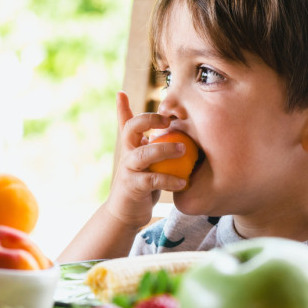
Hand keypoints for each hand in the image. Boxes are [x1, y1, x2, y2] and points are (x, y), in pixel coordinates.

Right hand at [104, 92, 188, 228]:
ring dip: (165, 149)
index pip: (127, 121)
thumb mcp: (145, 161)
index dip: (123, 107)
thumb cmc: (141, 182)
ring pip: (144, 153)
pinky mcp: (134, 186)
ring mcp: (129, 170)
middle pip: (131, 128)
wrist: (126, 213)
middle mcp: (127, 154)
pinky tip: (184, 182)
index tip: (126, 95)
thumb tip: (172, 129)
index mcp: (131, 145)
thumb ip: (152, 144)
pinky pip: (153, 180)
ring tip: (184, 149)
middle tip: (169, 120)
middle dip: (149, 120)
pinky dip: (170, 180)